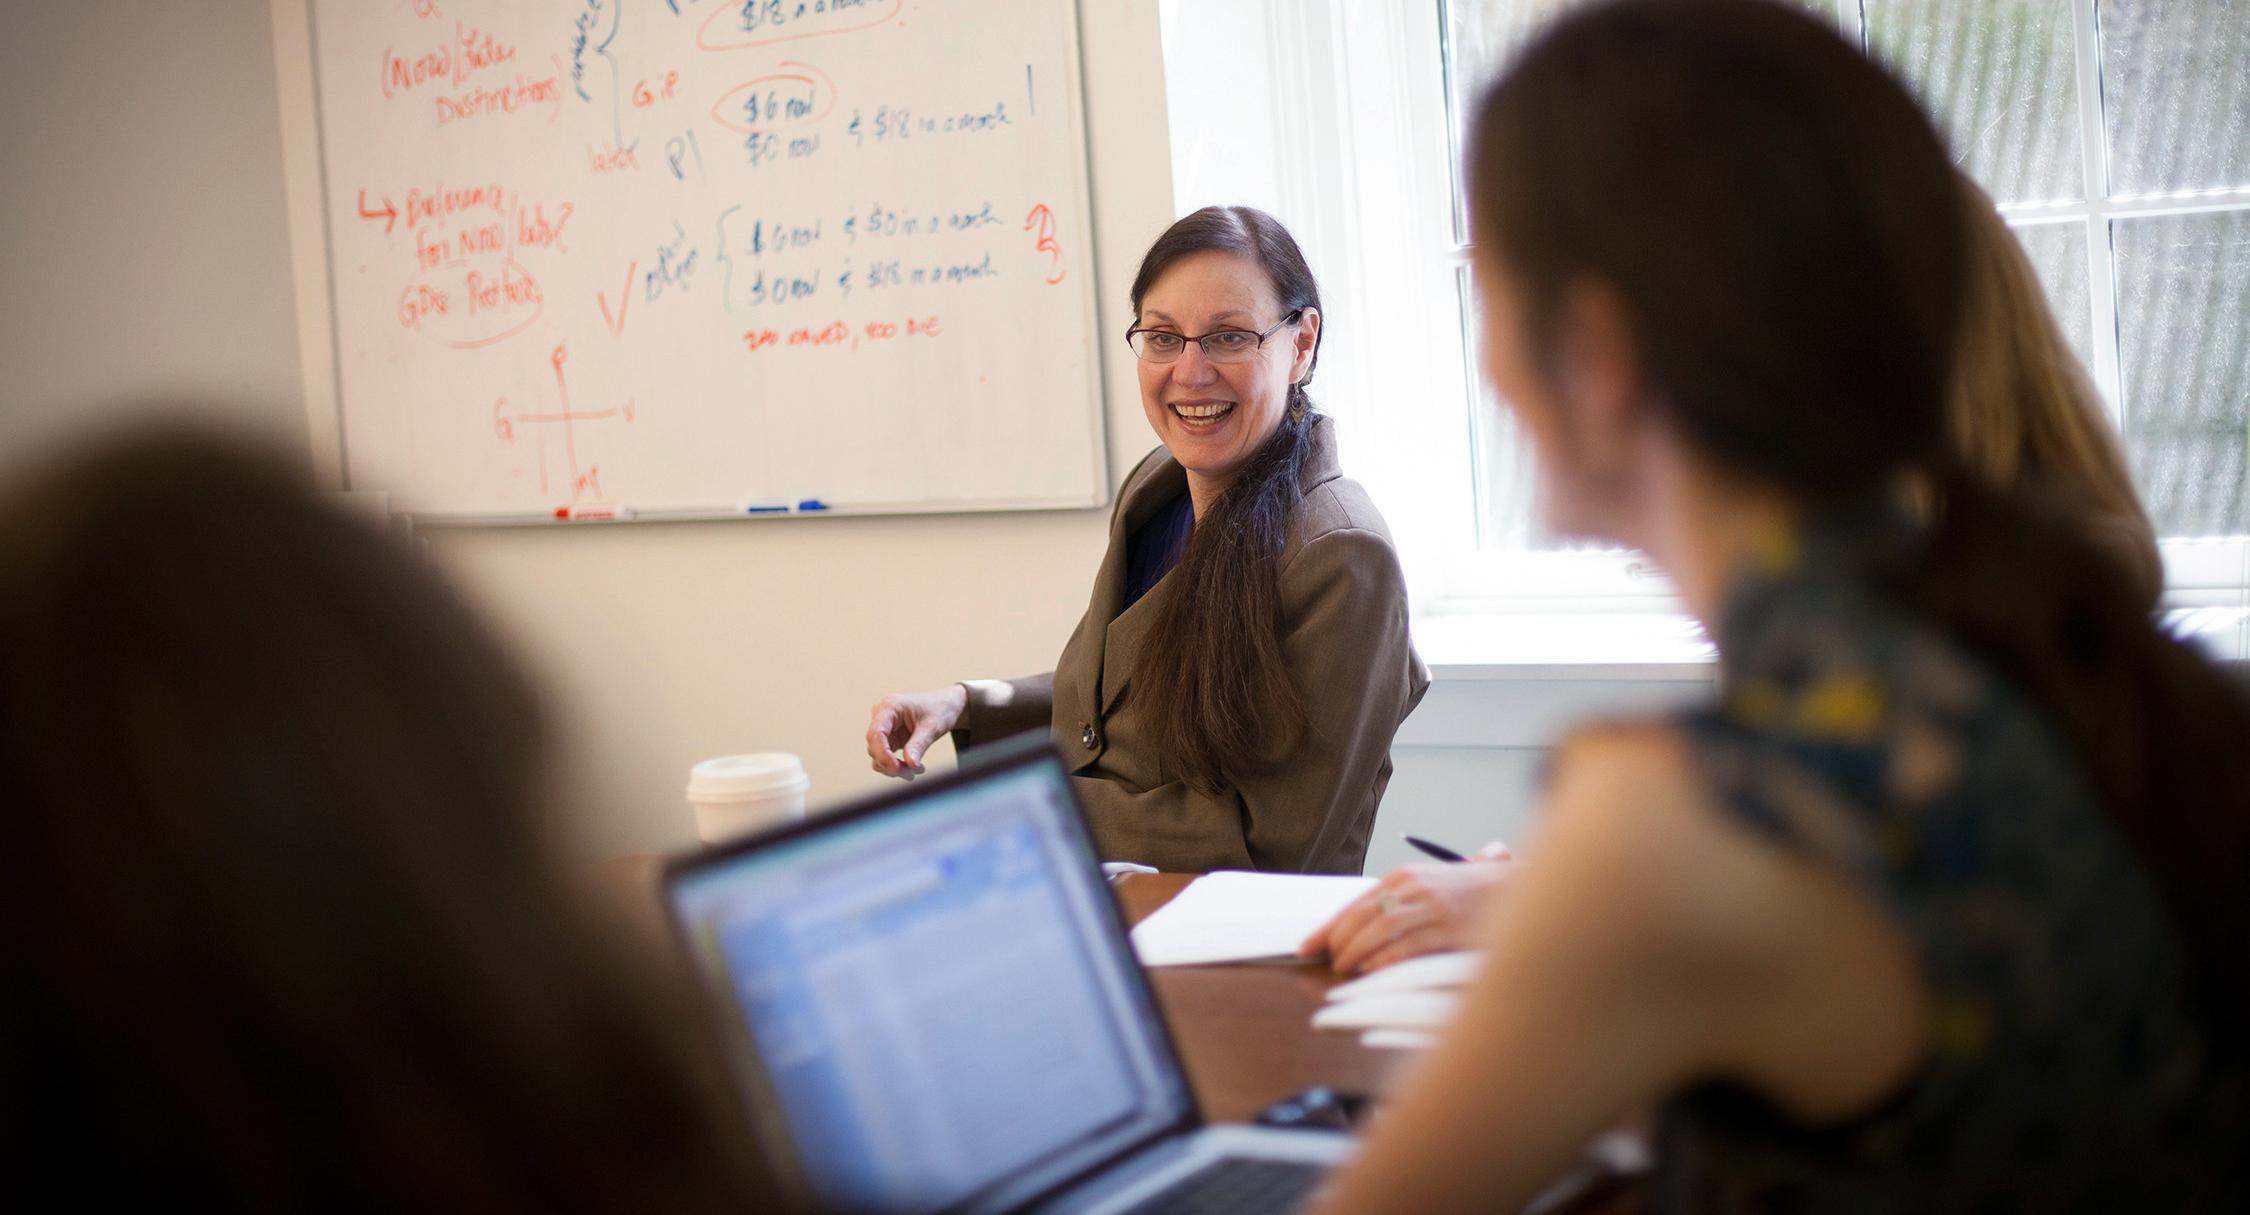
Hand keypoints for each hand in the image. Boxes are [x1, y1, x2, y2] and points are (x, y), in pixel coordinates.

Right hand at [865, 684, 968, 778]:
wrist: (946, 707)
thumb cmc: (940, 710)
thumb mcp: (932, 727)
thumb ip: (919, 745)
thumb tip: (910, 765)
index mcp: (890, 706)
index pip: (877, 733)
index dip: (883, 753)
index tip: (896, 769)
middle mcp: (882, 716)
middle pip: (875, 746)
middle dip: (891, 764)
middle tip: (912, 773)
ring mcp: (884, 728)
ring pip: (878, 755)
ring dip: (894, 767)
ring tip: (916, 771)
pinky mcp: (889, 738)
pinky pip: (885, 757)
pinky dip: (897, 766)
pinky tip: (914, 768)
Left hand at [1297, 848, 1512, 975]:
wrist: (1525, 887)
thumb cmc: (1478, 890)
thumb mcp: (1437, 884)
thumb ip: (1409, 896)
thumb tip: (1376, 910)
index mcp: (1407, 875)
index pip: (1357, 903)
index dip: (1329, 926)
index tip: (1306, 946)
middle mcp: (1416, 886)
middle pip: (1363, 914)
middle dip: (1336, 939)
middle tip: (1321, 961)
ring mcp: (1434, 906)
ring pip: (1381, 928)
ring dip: (1356, 950)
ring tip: (1341, 969)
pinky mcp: (1452, 928)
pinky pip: (1410, 944)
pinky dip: (1386, 958)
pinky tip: (1371, 970)